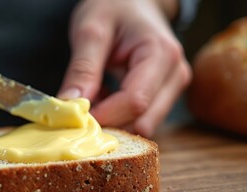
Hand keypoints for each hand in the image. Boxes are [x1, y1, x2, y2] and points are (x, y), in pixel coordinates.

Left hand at [58, 0, 190, 136]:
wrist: (134, 1)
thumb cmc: (114, 7)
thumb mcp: (91, 30)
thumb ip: (82, 69)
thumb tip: (71, 106)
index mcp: (161, 54)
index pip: (135, 102)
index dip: (104, 116)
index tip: (76, 117)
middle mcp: (175, 75)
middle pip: (143, 120)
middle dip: (110, 124)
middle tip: (80, 115)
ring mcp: (173, 87)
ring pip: (143, 125)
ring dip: (114, 122)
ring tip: (93, 100)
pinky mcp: (165, 95)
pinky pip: (141, 119)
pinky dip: (118, 117)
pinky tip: (104, 99)